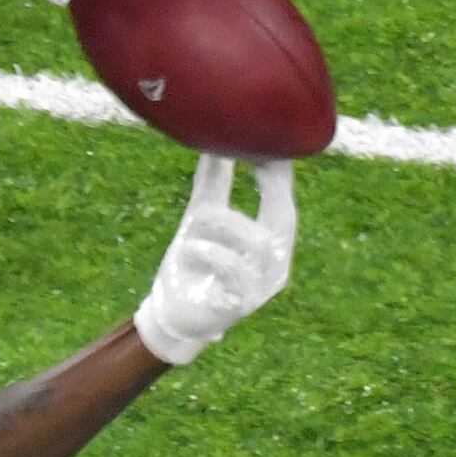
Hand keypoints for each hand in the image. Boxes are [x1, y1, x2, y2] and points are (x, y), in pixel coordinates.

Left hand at [132, 155, 297, 365]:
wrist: (170, 314)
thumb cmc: (191, 266)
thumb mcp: (198, 220)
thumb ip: (211, 185)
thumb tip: (216, 144)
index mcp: (271, 243)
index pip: (284, 203)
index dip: (280, 174)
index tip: (269, 142)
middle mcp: (275, 265)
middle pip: (285, 220)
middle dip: (271, 186)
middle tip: (250, 157)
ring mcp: (261, 288)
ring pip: (258, 243)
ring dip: (224, 223)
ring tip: (195, 219)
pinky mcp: (240, 305)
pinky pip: (234, 271)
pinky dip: (209, 252)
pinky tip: (188, 247)